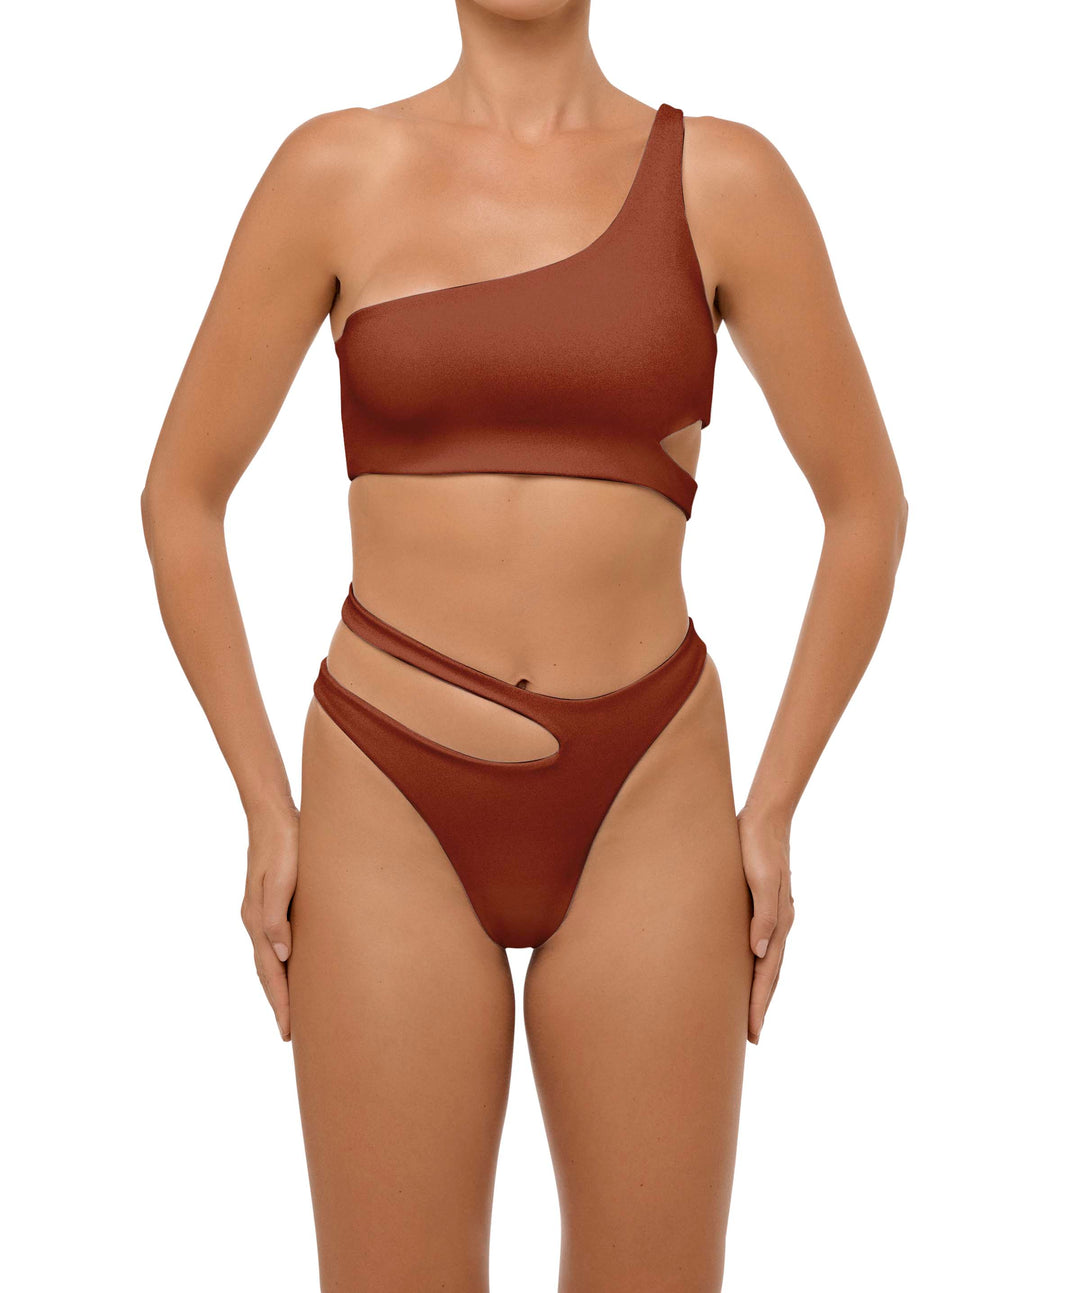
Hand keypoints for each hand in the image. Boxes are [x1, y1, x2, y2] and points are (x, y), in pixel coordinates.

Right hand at [240, 803, 299, 1040]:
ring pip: (269, 959)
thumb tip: (281, 956)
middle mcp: (256, 921)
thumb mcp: (283, 878)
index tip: (288, 1033)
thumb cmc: (284, 843)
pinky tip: (291, 967)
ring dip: (279, 986)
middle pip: (267, 972)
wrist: (272, 814)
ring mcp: (260, 912)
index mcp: (257, 919)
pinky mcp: (270, 902)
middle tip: (290, 1035)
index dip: (280, 1003)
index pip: (270, 972)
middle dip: (278, 1003)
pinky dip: (281, 964)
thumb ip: (278, 917)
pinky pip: (274, 943)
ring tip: (291, 1010)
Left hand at [737, 807, 794, 1043]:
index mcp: (779, 921)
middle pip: (769, 974)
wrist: (765, 816)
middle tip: (752, 1038)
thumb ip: (763, 915)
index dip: (758, 1004)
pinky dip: (755, 965)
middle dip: (760, 1005)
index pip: (766, 973)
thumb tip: (759, 952)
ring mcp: (773, 915)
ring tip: (749, 1013)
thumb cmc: (757, 846)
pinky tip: (746, 969)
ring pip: (766, 962)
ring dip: (759, 989)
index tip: (752, 1034)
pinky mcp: (762, 904)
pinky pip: (760, 944)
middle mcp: (779, 923)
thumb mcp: (761, 878)